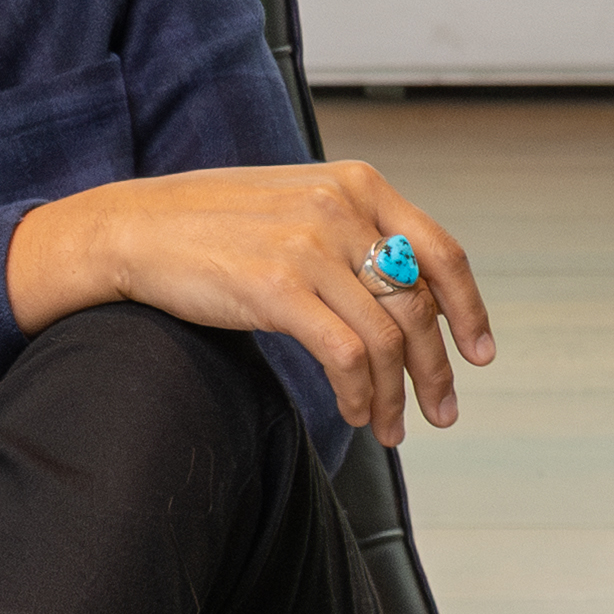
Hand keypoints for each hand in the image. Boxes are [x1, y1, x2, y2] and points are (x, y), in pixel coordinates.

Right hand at [4, 154, 496, 437]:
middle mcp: (342, 208)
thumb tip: (406, 298)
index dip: (469, 310)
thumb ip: (354, 236)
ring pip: (387, 339)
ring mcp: (310, 246)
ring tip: (392, 429)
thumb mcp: (299, 207)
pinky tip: (356, 413)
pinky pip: (346, 357)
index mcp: (358, 183)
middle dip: (437, 370)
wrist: (132, 228)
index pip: (441, 253)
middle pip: (419, 305)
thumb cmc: (213, 225)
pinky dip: (360, 395)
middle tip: (442, 412)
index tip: (480, 353)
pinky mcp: (277, 287)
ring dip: (397, 396)